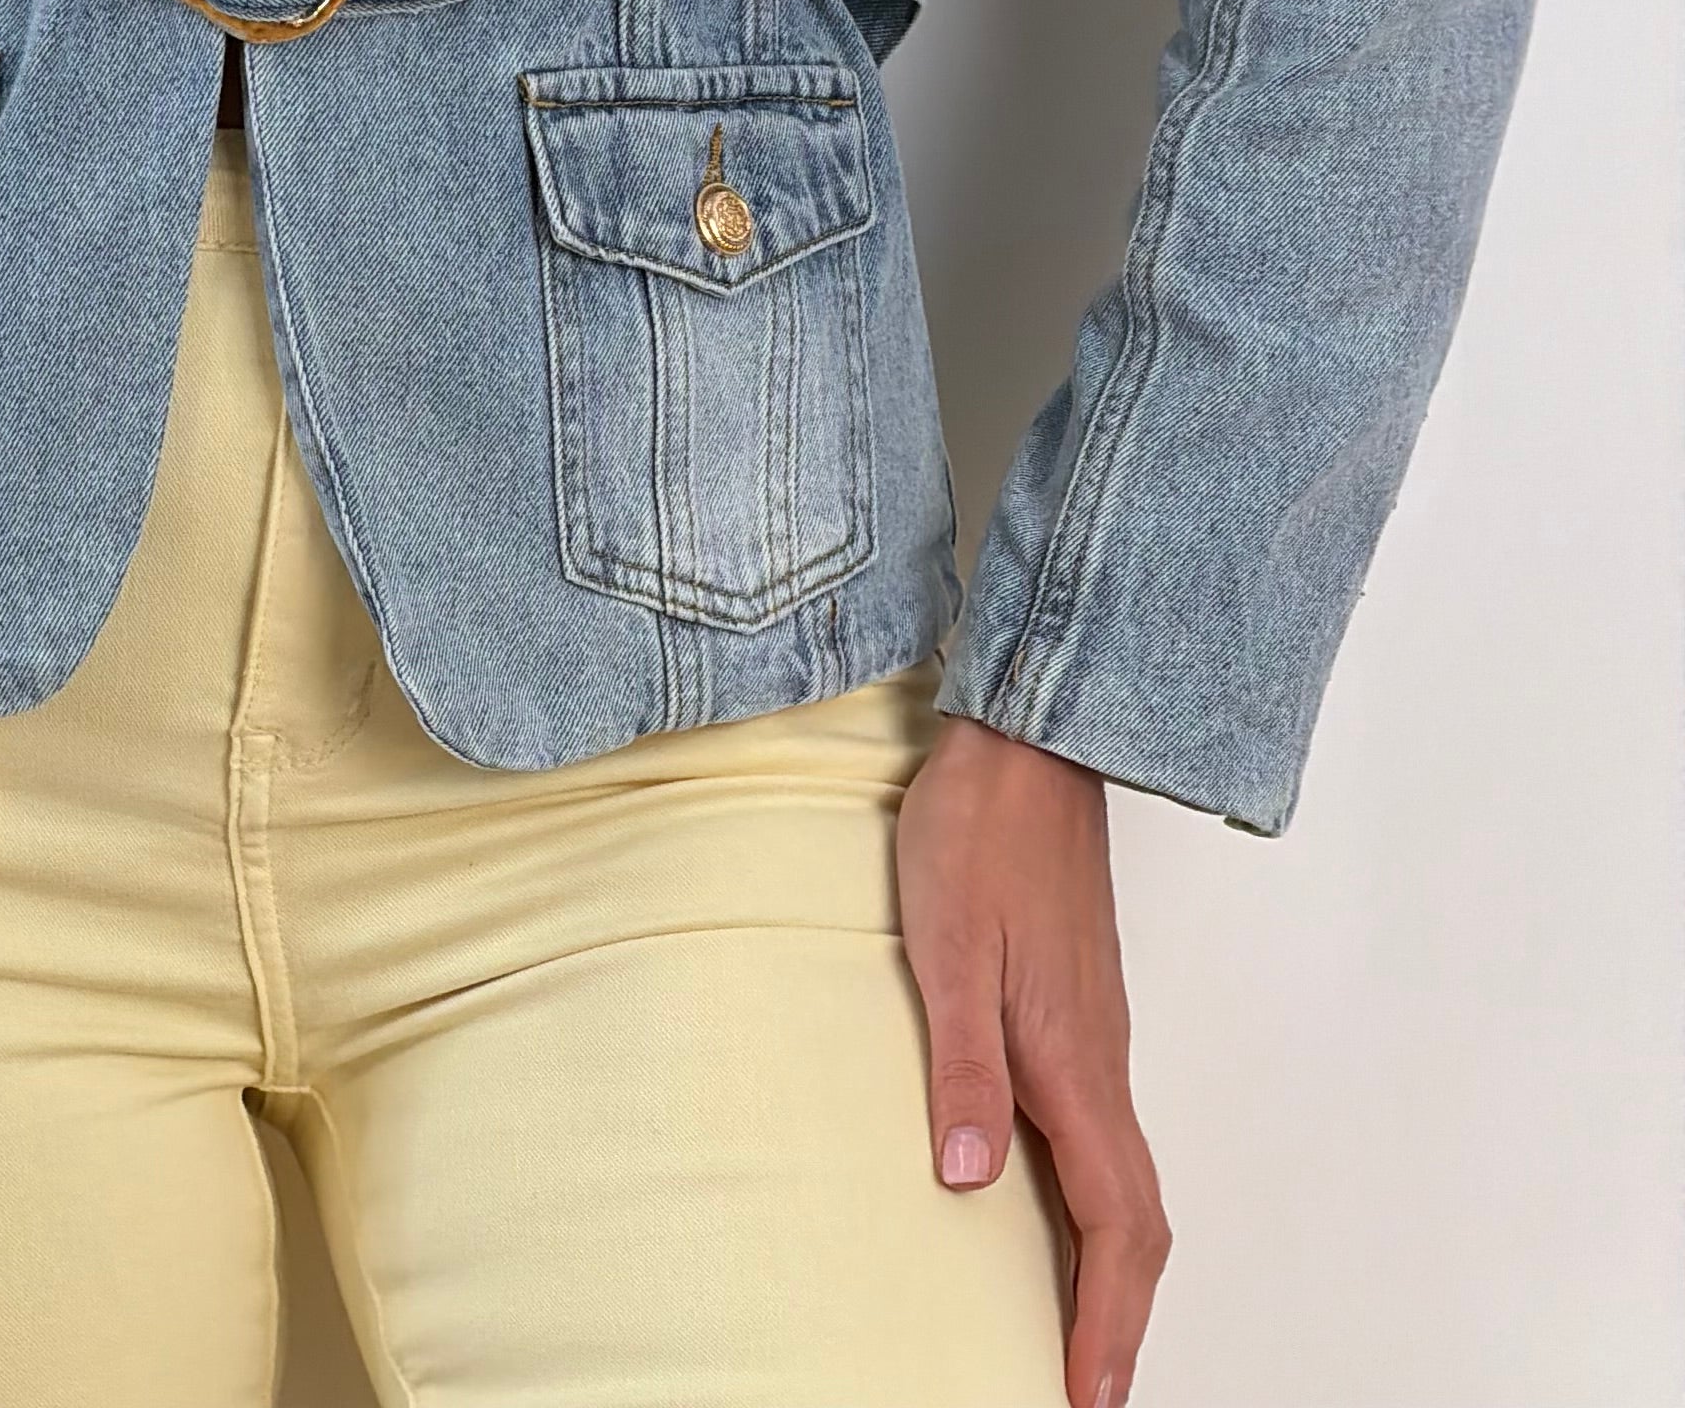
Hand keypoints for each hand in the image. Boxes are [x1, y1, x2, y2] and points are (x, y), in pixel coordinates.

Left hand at [895, 715, 1169, 1407]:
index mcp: (1074, 1060)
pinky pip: (1105, 1138)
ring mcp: (1096, 1036)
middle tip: (1085, 1391)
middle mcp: (1100, 1061)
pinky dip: (1097, 1207)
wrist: (1026, 743)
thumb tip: (964, 1180)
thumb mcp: (948, 944)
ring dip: (1113, 1269)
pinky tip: (1057, 1211)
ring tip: (1077, 1332)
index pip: (1115, 1225)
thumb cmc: (980, 832)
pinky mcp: (1078, 1011)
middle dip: (1120, 1319)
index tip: (1086, 1397)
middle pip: (1136, 1221)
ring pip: (1126, 1180)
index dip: (1105, 1321)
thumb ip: (962, 1063)